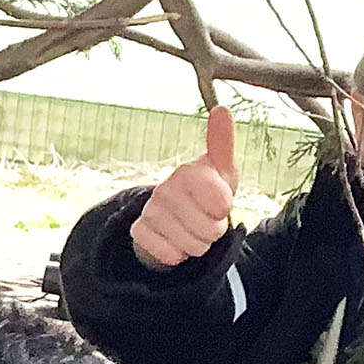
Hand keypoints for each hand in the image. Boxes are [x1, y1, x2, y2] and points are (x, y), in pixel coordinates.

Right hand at [128, 106, 237, 269]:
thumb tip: (221, 108)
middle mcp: (166, 189)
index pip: (219, 203)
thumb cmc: (205, 194)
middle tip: (206, 220)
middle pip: (209, 229)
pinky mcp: (138, 232)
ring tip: (191, 231)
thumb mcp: (221, 171)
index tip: (220, 205)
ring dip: (197, 245)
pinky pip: (169, 254)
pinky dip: (177, 254)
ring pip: (191, 245)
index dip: (224, 210)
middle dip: (213, 232)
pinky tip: (174, 241)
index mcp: (189, 172)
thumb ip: (222, 143)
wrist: (174, 219)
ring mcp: (150, 211)